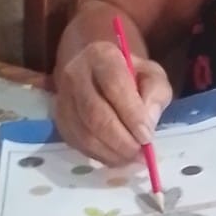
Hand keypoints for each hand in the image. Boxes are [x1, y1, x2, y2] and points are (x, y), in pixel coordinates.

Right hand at [53, 41, 171, 165]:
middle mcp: (75, 74)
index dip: (131, 114)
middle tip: (140, 154)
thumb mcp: (152, 75)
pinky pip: (78, 144)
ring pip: (84, 133)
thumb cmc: (131, 74)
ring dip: (111, 152)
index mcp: (101, 56)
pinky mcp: (59, 120)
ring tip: (132, 159)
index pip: (114, 86)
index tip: (147, 137)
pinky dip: (100, 156)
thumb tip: (147, 124)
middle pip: (95, 114)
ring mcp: (63, 98)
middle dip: (121, 140)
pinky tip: (117, 158)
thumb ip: (155, 94)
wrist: (99, 72)